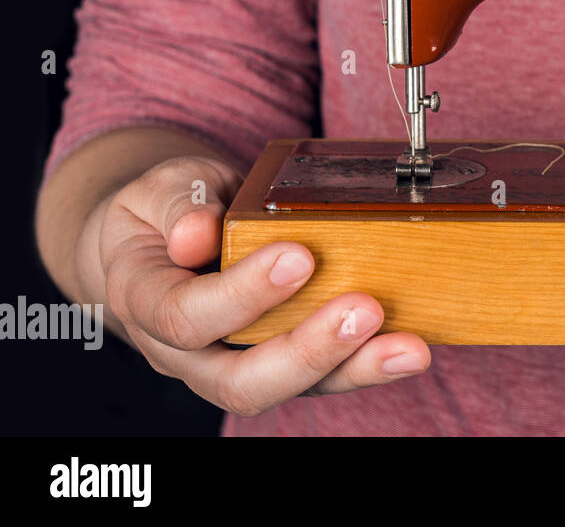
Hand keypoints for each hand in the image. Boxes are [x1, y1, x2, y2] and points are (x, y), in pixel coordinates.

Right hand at [92, 156, 430, 416]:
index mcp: (143, 301)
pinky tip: (408, 347)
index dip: (242, 294)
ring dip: (352, 369)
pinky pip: (322, 379)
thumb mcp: (161, 188)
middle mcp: (185, 353)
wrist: (164, 240)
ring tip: (407, 347)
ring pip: (288, 390)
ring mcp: (233, 365)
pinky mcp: (280, 365)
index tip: (299, 257)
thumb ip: (178, 204)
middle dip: (308, 349)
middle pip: (239, 380)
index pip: (184, 316)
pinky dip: (367, 365)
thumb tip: (195, 232)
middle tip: (364, 310)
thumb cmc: (166, 212)